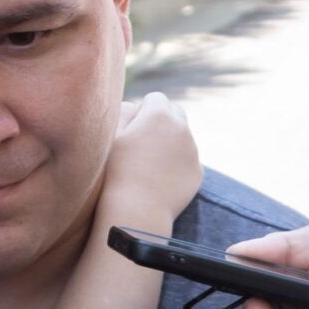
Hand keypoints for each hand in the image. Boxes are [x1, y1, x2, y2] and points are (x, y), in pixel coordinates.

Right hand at [107, 92, 200, 223]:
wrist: (135, 209)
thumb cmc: (115, 171)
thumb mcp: (111, 135)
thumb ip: (123, 111)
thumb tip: (134, 106)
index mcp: (159, 114)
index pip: (155, 98)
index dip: (142, 111)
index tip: (132, 127)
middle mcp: (182, 128)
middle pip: (175, 113)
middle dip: (161, 121)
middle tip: (143, 141)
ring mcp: (193, 151)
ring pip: (182, 138)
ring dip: (170, 143)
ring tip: (149, 164)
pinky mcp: (197, 172)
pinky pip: (187, 160)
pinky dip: (177, 164)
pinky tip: (159, 178)